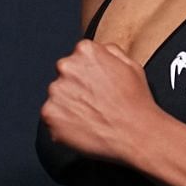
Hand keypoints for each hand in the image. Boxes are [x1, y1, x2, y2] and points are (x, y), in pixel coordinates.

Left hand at [40, 39, 159, 163]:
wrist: (135, 134)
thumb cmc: (135, 102)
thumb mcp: (131, 65)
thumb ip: (109, 52)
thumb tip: (98, 51)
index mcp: (85, 51)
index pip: (76, 58)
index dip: (87, 74)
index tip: (95, 86)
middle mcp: (66, 67)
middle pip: (63, 77)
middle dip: (74, 89)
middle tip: (94, 103)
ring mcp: (56, 91)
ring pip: (56, 97)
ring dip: (68, 106)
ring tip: (91, 116)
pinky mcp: (49, 114)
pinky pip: (51, 117)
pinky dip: (62, 123)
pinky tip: (82, 127)